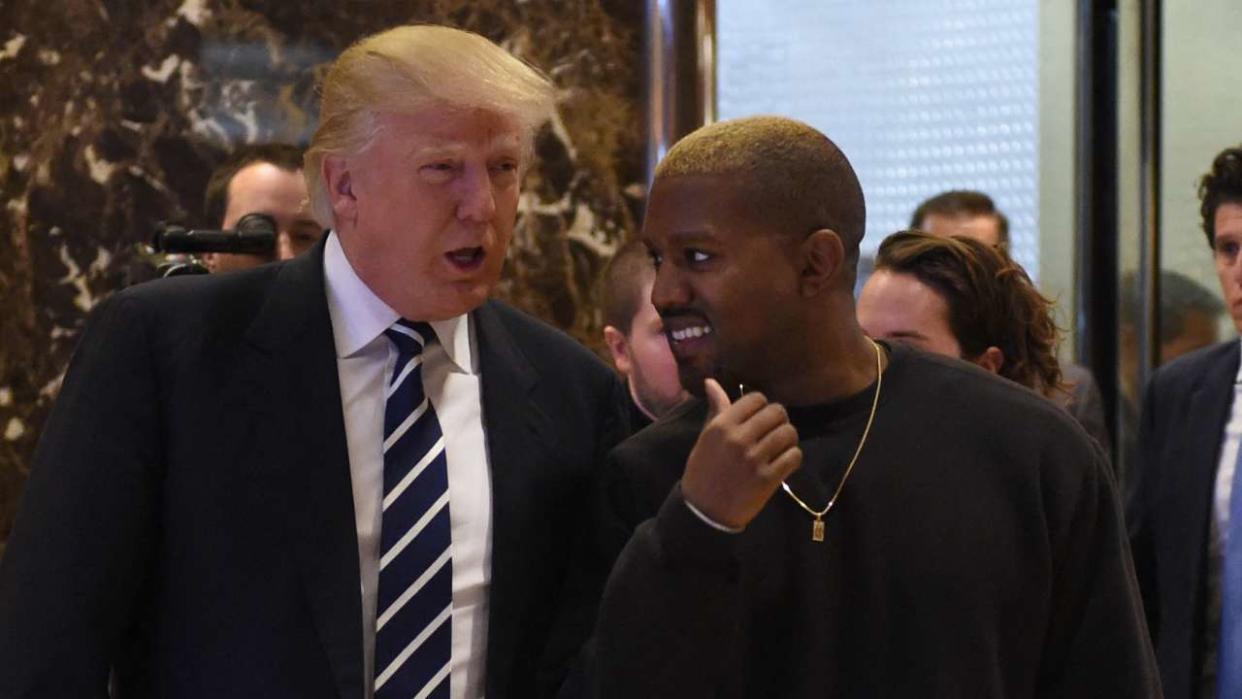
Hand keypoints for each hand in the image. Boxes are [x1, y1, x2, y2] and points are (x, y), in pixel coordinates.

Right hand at [681, 378, 801, 529]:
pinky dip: (793, 457)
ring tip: (780, 446)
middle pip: (777, 412)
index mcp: (722, 426)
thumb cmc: (703, 470)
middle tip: (774, 430)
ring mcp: (754, 459)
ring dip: (788, 438)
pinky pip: (794, 456)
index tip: (760, 416)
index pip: (756, 398)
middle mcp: (739, 439)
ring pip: (789, 433)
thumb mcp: (705, 437)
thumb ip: (717, 409)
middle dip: (779, 419)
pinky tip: (783, 462)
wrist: (704, 511)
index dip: (762, 405)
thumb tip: (711, 381)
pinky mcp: (768, 479)